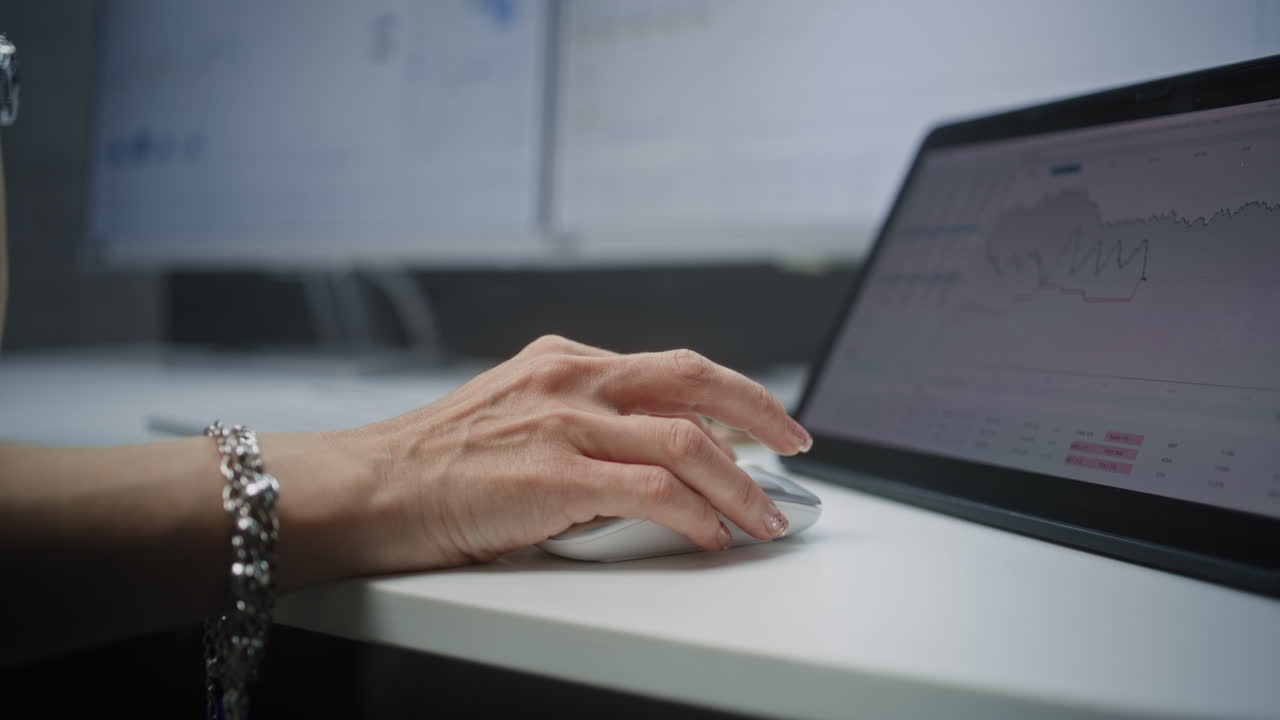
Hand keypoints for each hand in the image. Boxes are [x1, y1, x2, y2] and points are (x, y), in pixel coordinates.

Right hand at [310, 335, 813, 575]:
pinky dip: (695, 515)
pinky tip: (713, 535)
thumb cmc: (436, 465)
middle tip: (798, 447)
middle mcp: (572, 381)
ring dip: (740, 485)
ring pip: (686, 440)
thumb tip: (656, 459)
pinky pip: (651, 491)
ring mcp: (564, 424)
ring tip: (766, 518)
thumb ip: (583, 424)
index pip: (673, 366)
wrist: (370, 488)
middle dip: (762, 414)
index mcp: (565, 364)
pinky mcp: (553, 474)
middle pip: (696, 380)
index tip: (767, 420)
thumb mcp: (517, 419)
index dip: (734, 393)